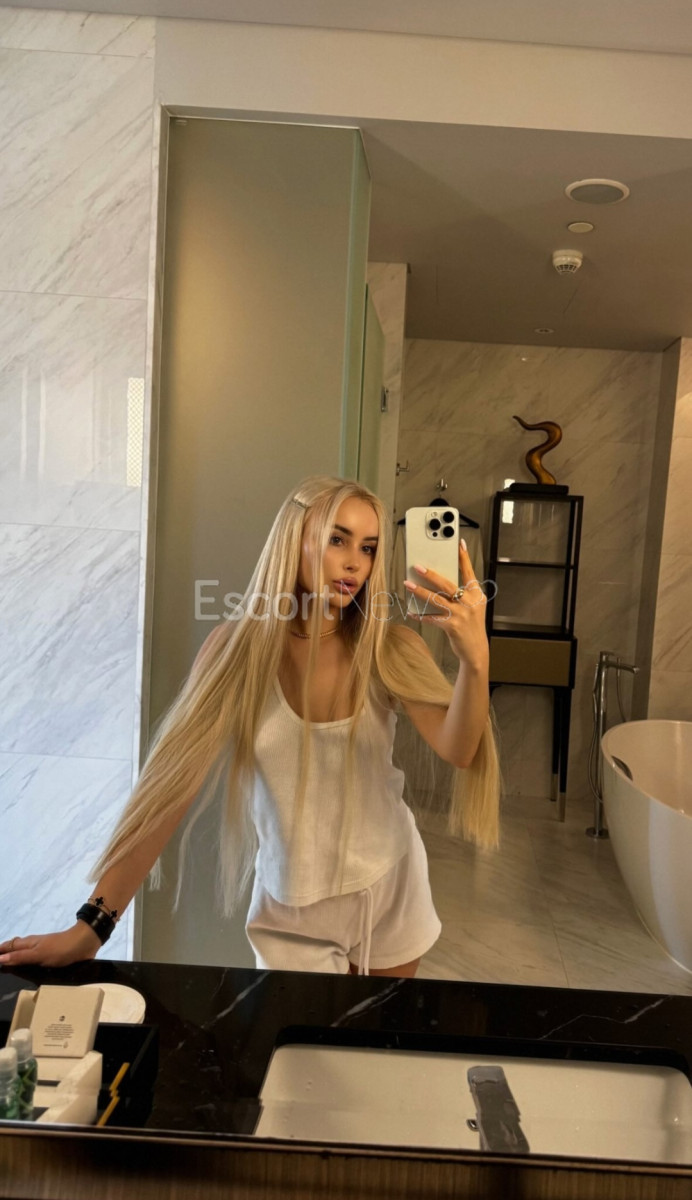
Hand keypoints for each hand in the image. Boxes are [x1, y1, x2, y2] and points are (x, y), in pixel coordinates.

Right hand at [0, 923, 100, 968]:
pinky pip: (34, 957)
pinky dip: (26, 960)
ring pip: (24, 952)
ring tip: (8, 965)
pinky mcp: (51, 955)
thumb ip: (20, 957)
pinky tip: (28, 967)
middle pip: (15, 948)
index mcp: (28, 943)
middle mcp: (33, 945)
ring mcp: (43, 949)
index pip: (9, 946)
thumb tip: (0, 958)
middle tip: (0, 961)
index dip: (0, 951)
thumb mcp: (38, 954)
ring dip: (15, 957)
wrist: (85, 943)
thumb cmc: (61, 948)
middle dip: (4, 953)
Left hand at [403, 540, 489, 667]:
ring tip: (408, 584)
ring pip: (437, 599)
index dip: (464, 558)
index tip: (459, 544)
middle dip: (431, 575)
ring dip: (420, 591)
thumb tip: (439, 581)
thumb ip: (461, 593)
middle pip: (447, 585)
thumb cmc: (471, 625)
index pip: (469, 572)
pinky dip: (420, 614)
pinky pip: (432, 618)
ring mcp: (461, 614)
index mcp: (476, 594)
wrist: (476, 649)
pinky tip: (411, 611)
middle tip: (417, 567)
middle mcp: (470, 602)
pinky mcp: (452, 626)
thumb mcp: (473, 606)